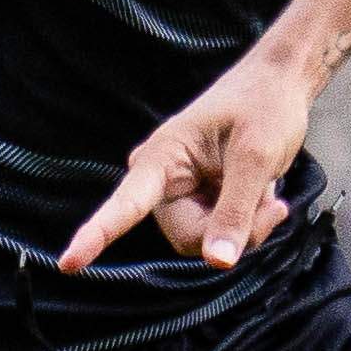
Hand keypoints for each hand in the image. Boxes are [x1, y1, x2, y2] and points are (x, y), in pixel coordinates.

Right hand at [66, 46, 327, 274]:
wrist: (282, 86)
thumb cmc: (265, 106)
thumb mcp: (257, 155)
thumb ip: (236, 210)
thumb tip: (216, 262)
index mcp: (162, 157)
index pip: (125, 204)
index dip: (96, 236)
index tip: (68, 264)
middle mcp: (162, 180)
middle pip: (188, 238)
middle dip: (233, 231)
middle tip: (269, 205)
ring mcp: (181, 194)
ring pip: (206, 243)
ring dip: (246, 228)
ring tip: (265, 192)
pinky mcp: (200, 203)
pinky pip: (219, 237)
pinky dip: (249, 225)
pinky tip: (263, 196)